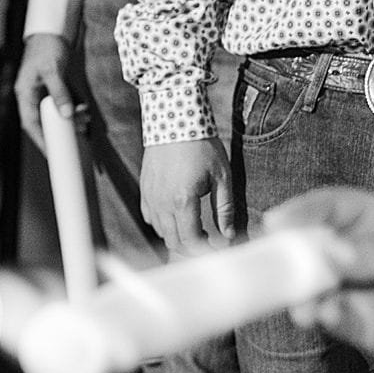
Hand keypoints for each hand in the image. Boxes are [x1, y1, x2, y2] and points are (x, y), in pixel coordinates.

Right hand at [15, 32, 76, 151]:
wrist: (53, 29)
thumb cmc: (47, 46)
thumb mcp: (53, 69)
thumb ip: (59, 92)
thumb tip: (67, 114)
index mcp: (25, 93)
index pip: (30, 123)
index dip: (41, 140)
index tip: (53, 153)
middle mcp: (33, 96)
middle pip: (45, 122)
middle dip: (62, 131)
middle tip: (79, 134)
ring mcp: (45, 93)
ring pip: (57, 114)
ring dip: (72, 119)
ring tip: (86, 119)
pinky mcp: (56, 88)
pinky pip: (66, 104)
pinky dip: (76, 110)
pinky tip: (86, 112)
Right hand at [141, 137, 231, 254]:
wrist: (174, 121)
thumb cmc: (202, 147)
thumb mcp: (222, 176)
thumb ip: (225, 208)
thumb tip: (228, 234)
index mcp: (183, 201)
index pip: (191, 240)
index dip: (205, 251)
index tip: (217, 250)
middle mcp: (163, 203)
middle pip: (174, 241)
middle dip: (193, 249)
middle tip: (209, 245)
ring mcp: (151, 197)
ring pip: (161, 232)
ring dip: (178, 238)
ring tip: (196, 232)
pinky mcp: (145, 190)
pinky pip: (151, 218)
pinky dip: (164, 225)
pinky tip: (178, 219)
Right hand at [270, 188, 373, 372]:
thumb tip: (329, 253)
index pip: (332, 207)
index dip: (303, 211)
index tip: (277, 223)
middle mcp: (360, 252)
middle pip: (313, 246)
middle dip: (290, 254)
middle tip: (270, 264)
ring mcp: (356, 289)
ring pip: (314, 285)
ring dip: (301, 291)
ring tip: (300, 302)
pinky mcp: (357, 325)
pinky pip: (330, 317)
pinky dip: (320, 316)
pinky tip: (319, 316)